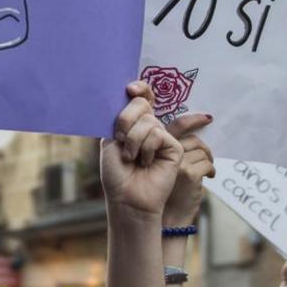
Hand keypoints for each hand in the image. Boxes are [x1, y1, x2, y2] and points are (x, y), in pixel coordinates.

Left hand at [100, 81, 183, 221]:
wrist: (126, 198)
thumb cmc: (117, 174)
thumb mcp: (111, 141)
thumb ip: (122, 118)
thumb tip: (134, 96)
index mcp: (135, 124)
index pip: (142, 98)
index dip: (140, 88)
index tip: (130, 89)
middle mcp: (150, 128)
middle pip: (142, 104)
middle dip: (126, 119)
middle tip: (121, 139)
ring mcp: (163, 137)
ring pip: (148, 121)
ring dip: (132, 140)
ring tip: (132, 158)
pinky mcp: (175, 148)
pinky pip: (158, 134)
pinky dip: (146, 148)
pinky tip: (146, 163)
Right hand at [162, 113, 215, 227]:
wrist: (163, 217)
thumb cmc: (161, 193)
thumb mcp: (160, 168)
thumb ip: (170, 153)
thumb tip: (195, 142)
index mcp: (157, 147)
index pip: (177, 125)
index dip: (194, 119)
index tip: (208, 118)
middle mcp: (164, 152)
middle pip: (193, 139)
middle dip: (203, 148)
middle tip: (208, 157)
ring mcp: (177, 163)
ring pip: (201, 152)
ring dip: (206, 160)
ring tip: (205, 171)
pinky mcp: (188, 174)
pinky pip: (207, 164)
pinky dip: (210, 171)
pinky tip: (209, 177)